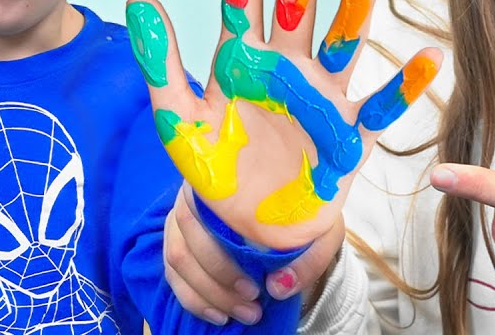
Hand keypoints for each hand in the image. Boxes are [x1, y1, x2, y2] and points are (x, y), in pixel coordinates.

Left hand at [126, 0, 440, 249]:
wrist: (247, 227)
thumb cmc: (215, 170)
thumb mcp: (179, 120)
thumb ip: (162, 63)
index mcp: (243, 58)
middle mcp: (287, 65)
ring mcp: (321, 94)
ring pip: (341, 38)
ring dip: (354, 3)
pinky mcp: (349, 133)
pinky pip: (382, 104)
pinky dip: (404, 85)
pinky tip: (428, 58)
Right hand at [162, 183, 345, 324]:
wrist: (294, 194)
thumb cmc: (303, 207)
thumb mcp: (321, 228)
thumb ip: (308, 256)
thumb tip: (278, 287)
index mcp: (227, 179)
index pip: (207, 217)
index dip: (224, 260)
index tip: (254, 287)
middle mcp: (197, 192)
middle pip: (189, 243)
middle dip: (219, 286)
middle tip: (253, 308)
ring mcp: (183, 213)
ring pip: (178, 258)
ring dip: (207, 295)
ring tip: (243, 313)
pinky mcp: (179, 234)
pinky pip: (172, 271)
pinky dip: (192, 298)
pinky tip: (219, 314)